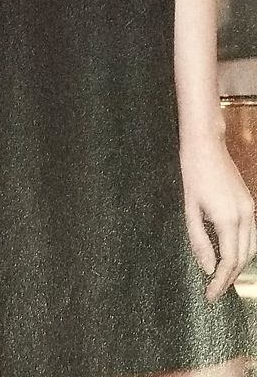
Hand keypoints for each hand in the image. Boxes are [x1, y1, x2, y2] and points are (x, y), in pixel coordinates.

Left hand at [180, 139, 256, 302]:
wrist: (206, 145)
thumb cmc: (192, 174)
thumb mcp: (190, 209)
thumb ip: (199, 240)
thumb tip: (207, 268)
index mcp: (228, 219)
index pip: (229, 262)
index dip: (220, 283)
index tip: (209, 296)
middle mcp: (245, 216)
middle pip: (243, 259)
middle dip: (229, 279)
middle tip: (214, 293)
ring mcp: (250, 209)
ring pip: (251, 249)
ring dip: (238, 267)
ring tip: (221, 278)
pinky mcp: (249, 203)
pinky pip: (251, 235)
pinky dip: (243, 250)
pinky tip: (229, 255)